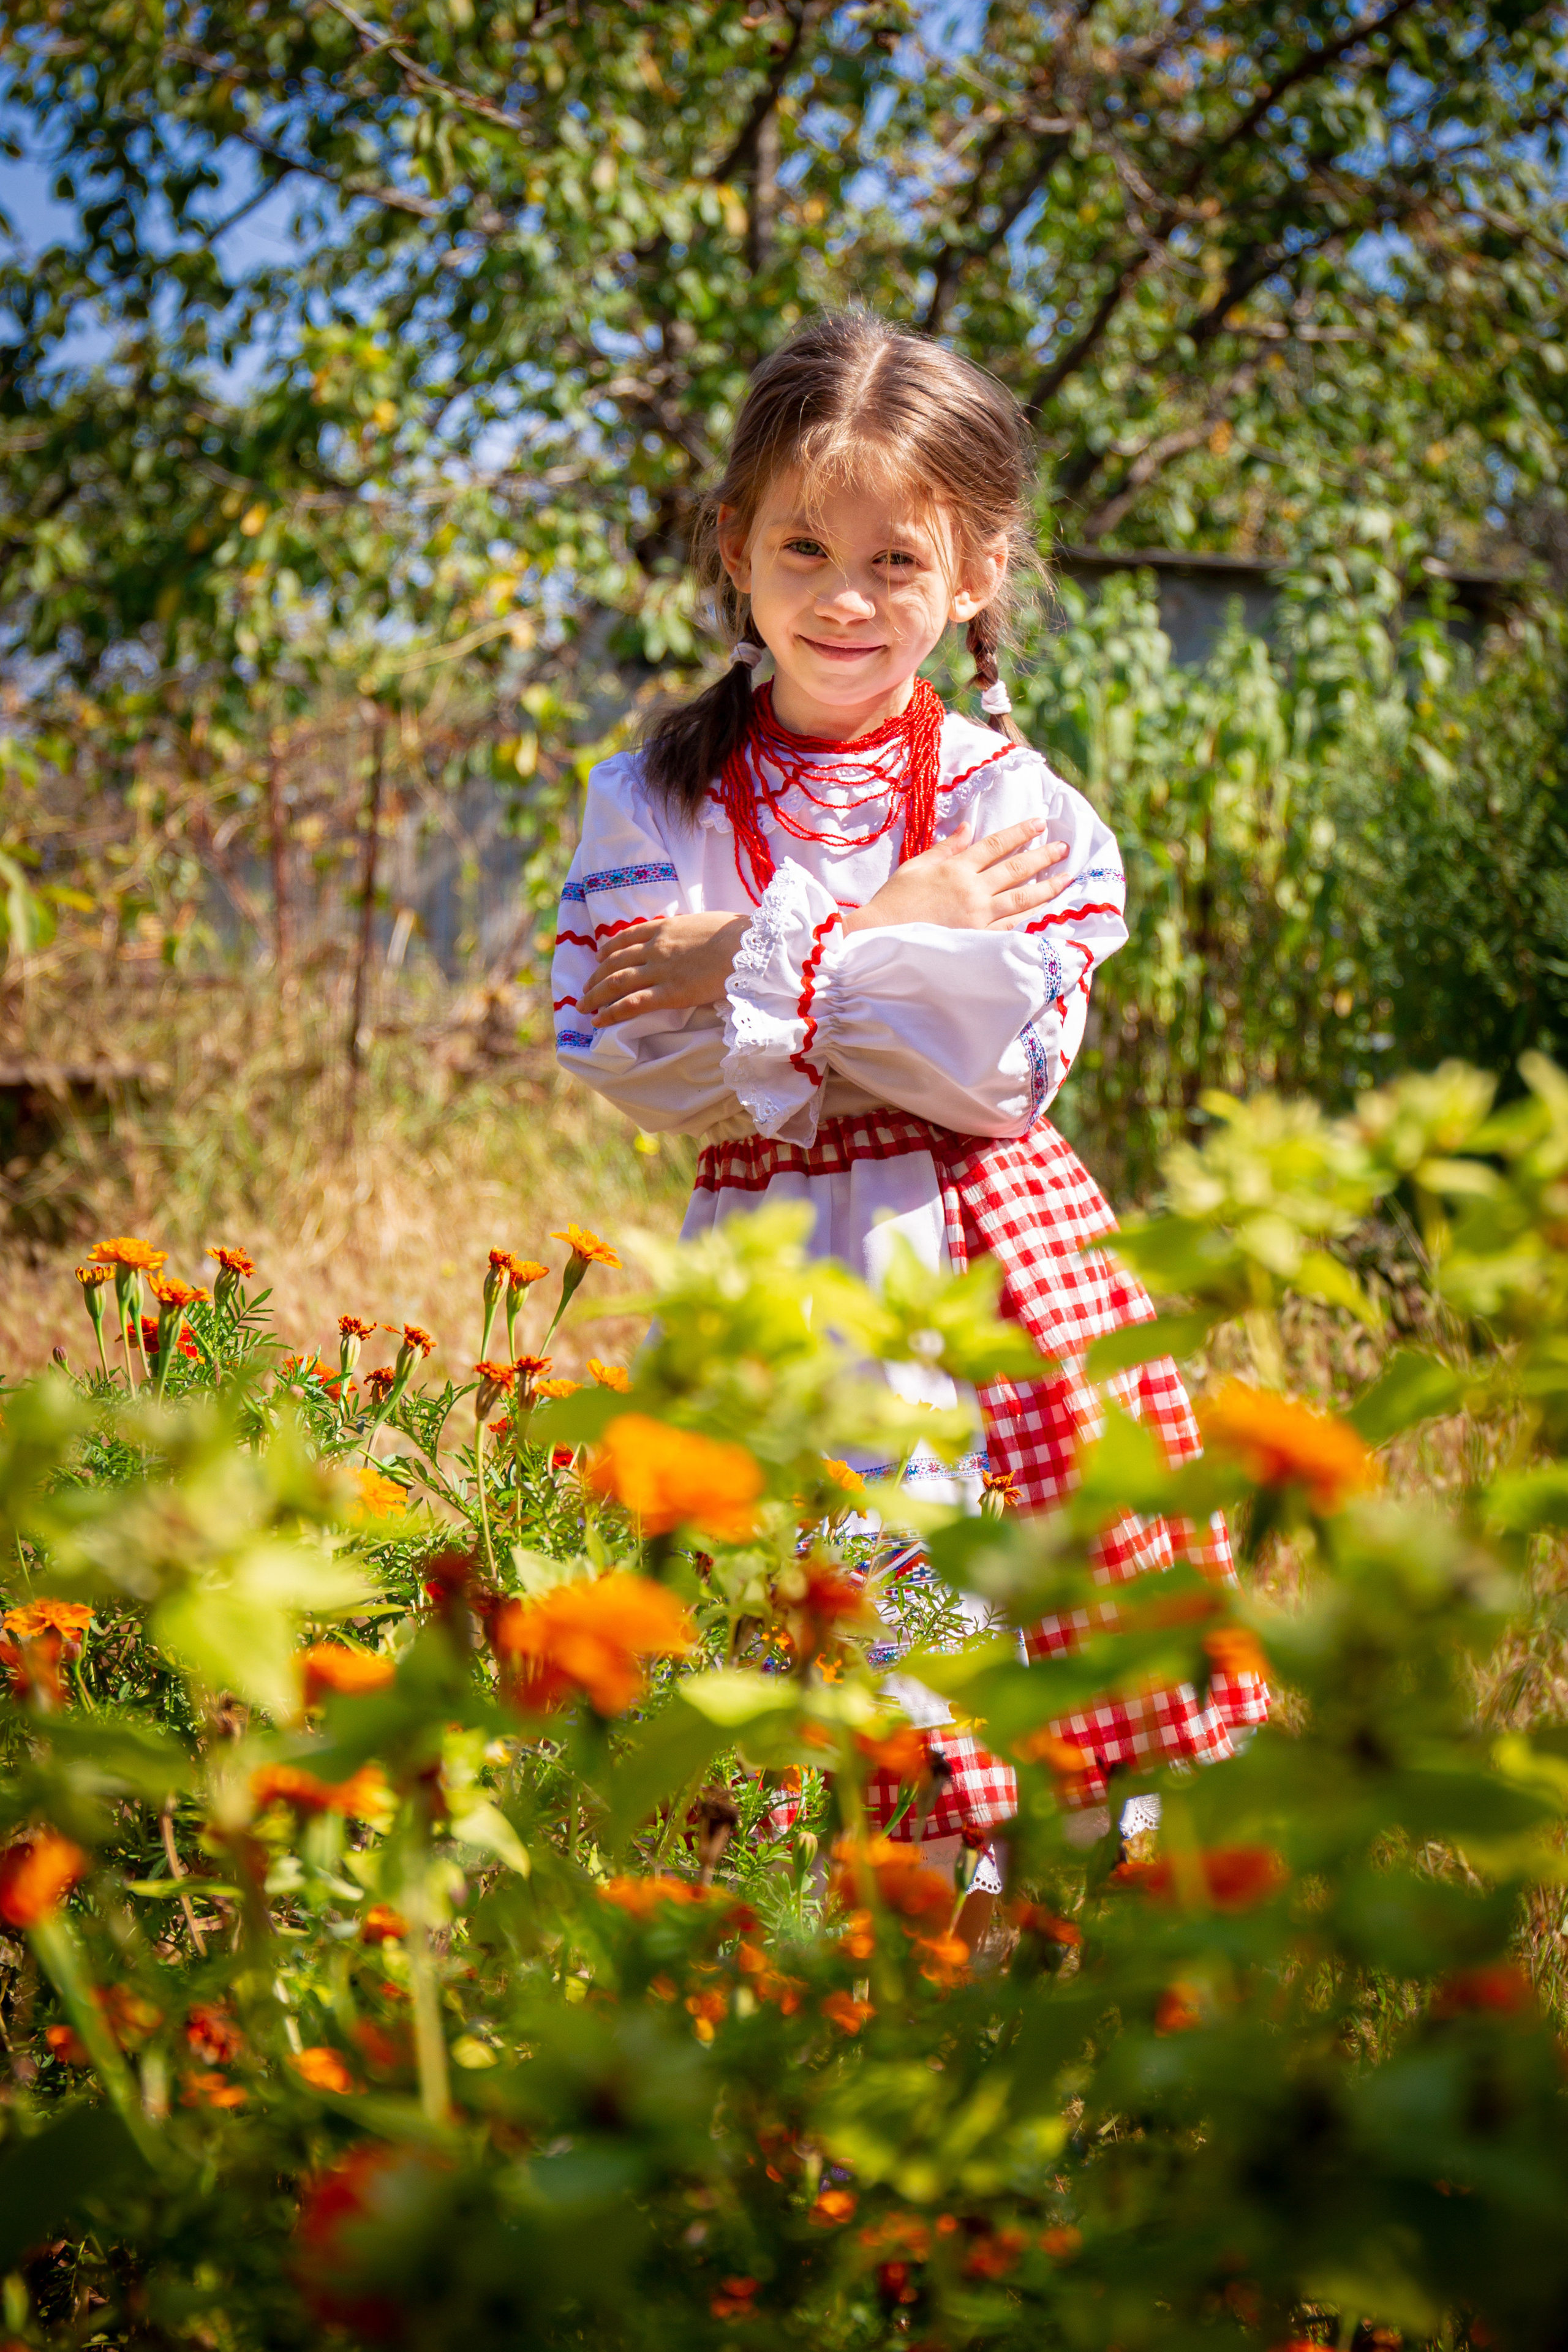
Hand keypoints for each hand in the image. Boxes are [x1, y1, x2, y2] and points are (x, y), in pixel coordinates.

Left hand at [581, 911, 749, 1026]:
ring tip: (583, 1006)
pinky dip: (611, 1012)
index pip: (627, 936)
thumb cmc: (738, 934)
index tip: (599, 957)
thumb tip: (690, 938)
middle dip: (596, 976)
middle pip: (615, 961)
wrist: (751, 947)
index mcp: (665, 927)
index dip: (609, 948)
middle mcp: (656, 947)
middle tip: (585, 988)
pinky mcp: (670, 994)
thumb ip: (689, 932)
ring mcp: (660, 971)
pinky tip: (598, 1020)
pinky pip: (631, 1004)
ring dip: (595, 995)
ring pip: (616, 982)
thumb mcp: (706, 923)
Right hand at [841, 819, 1071, 934]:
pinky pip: (1012, 927)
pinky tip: (1046, 910)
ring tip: (1067, 878)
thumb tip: (968, 828)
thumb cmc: (893, 902)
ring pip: (1021, 898)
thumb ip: (945, 848)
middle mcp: (972, 889)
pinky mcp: (978, 940)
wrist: (880, 938)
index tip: (1040, 824)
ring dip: (1047, 886)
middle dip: (1043, 856)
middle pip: (1016, 868)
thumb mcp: (915, 866)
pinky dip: (1031, 917)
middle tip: (1065, 847)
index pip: (996, 844)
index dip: (1020, 832)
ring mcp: (978, 917)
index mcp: (956, 868)